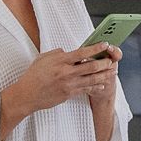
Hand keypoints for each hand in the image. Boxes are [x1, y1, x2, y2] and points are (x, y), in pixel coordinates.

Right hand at [2, 47, 116, 121]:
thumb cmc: (33, 76)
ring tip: (112, 72)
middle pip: (91, 66)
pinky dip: (95, 87)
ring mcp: (68, 84)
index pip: (82, 52)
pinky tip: (102, 85)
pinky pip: (86, 90)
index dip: (96, 48)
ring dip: (104, 75)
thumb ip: (58, 53)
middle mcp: (66, 72)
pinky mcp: (69, 94)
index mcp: (60, 60)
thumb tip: (68, 52)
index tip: (105, 44)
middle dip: (104, 63)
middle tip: (111, 60)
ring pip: (91, 79)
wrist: (27, 95)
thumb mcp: (43, 58)